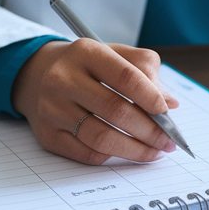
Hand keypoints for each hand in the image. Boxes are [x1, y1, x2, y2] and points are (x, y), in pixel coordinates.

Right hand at [11, 39, 179, 164]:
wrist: (39, 76)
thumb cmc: (88, 67)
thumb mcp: (116, 55)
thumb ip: (146, 72)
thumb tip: (170, 103)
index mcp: (86, 52)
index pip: (126, 77)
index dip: (151, 98)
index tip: (167, 113)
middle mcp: (63, 79)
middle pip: (116, 110)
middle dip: (150, 130)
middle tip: (168, 141)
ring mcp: (52, 108)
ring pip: (101, 138)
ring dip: (135, 150)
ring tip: (155, 152)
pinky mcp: (47, 134)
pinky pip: (86, 154)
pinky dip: (112, 156)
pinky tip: (127, 152)